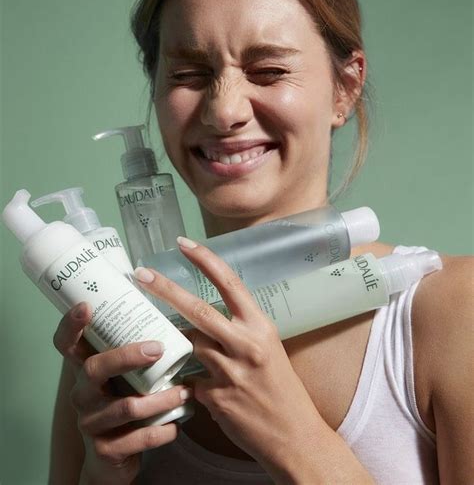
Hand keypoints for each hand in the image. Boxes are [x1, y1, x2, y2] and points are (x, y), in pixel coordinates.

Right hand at [53, 303, 191, 484]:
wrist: (113, 461)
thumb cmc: (125, 404)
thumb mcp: (124, 378)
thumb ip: (134, 354)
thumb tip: (169, 315)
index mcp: (86, 371)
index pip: (67, 344)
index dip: (71, 325)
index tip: (87, 306)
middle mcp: (82, 394)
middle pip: (94, 368)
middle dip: (126, 356)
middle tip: (158, 348)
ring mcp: (90, 423)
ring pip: (126, 407)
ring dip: (160, 399)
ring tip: (184, 392)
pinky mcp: (105, 450)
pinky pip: (138, 438)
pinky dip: (162, 430)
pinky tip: (176, 425)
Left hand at [134, 239, 321, 478]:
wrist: (293, 435)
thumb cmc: (281, 388)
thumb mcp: (267, 349)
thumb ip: (238, 331)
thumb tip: (205, 319)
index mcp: (261, 327)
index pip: (230, 283)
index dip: (205, 260)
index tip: (183, 243)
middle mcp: (246, 345)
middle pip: (198, 310)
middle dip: (165, 289)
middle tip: (141, 273)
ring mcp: (230, 372)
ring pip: (190, 345)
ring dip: (182, 345)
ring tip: (184, 350)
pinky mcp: (216, 398)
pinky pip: (191, 381)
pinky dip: (192, 382)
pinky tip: (206, 391)